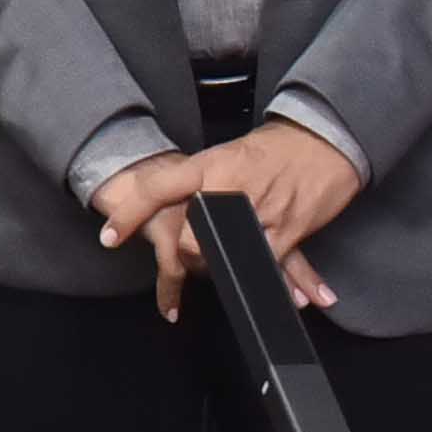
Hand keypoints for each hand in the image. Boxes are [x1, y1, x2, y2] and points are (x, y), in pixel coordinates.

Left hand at [91, 121, 358, 318]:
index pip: (157, 189)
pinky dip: (266, 283)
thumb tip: (172, 207)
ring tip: (222, 267)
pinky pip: (265, 267)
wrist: (322, 140)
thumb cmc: (273, 148)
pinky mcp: (288, 231)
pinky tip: (265, 291)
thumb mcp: (226, 155)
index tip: (109, 237)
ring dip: (218, 268)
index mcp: (209, 166)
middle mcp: (228, 189)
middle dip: (185, 256)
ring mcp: (259, 212)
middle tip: (190, 257)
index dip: (129, 215)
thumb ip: (199, 182)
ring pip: (222, 258)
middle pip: (188, 241)